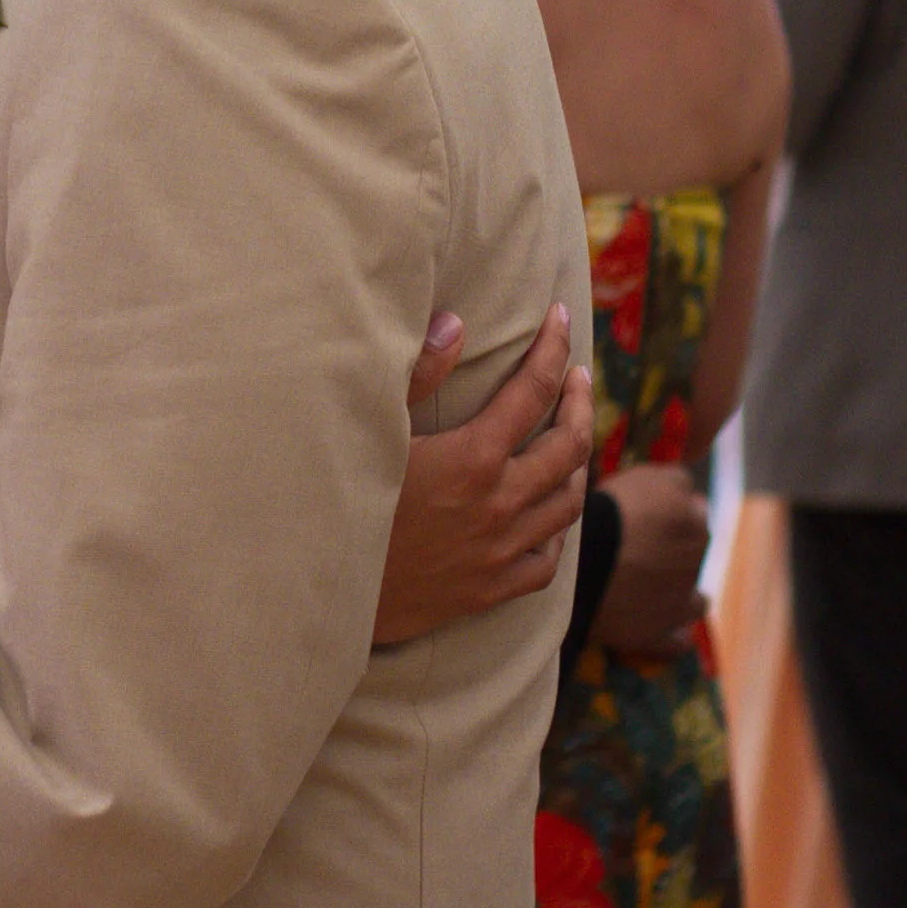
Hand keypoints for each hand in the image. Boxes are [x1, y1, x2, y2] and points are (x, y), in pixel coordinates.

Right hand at [374, 301, 592, 645]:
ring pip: (568, 502)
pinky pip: (548, 560)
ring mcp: (501, 550)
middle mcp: (500, 503)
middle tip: (576, 374)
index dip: (551, 348)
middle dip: (578, 400)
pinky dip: (556, 529)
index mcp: (474, 458)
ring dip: (577, 462)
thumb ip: (417, 374)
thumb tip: (455, 324)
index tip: (559, 317)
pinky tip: (547, 514)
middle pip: (569, 446)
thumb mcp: (374, 429)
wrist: (327, 590)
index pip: (532, 391)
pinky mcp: (491, 589)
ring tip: (570, 437)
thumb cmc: (341, 500)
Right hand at [592, 464, 709, 656]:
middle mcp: (695, 564)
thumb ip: (676, 481)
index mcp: (694, 524)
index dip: (670, 507)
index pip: (693, 508)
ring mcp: (680, 604)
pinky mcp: (659, 635)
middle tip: (640, 543)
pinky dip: (672, 633)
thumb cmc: (610, 512)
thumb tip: (693, 496)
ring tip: (652, 587)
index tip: (647, 509)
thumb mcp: (645, 476)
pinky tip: (658, 624)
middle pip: (693, 552)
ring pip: (695, 598)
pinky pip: (677, 640)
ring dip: (681, 592)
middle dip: (676, 548)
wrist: (584, 563)